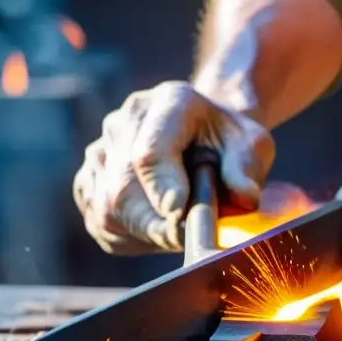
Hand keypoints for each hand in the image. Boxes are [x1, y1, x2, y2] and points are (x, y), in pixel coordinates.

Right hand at [73, 81, 274, 253]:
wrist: (204, 134)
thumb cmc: (229, 143)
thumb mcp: (252, 146)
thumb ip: (246, 168)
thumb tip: (243, 196)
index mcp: (169, 102)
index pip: (150, 152)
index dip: (162, 188)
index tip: (178, 216)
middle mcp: (125, 120)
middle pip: (122, 188)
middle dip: (154, 225)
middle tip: (185, 238)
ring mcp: (101, 148)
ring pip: (106, 208)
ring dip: (142, 233)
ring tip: (175, 228)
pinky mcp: (89, 177)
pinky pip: (99, 220)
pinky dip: (128, 236)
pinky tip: (154, 228)